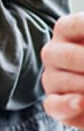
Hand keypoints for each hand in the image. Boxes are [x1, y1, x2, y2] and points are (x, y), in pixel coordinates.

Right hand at [42, 12, 83, 128]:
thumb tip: (83, 53)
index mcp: (66, 29)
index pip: (79, 25)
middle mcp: (53, 52)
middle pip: (70, 56)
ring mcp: (51, 78)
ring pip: (62, 81)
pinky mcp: (54, 103)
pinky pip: (53, 105)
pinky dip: (67, 105)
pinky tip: (81, 102)